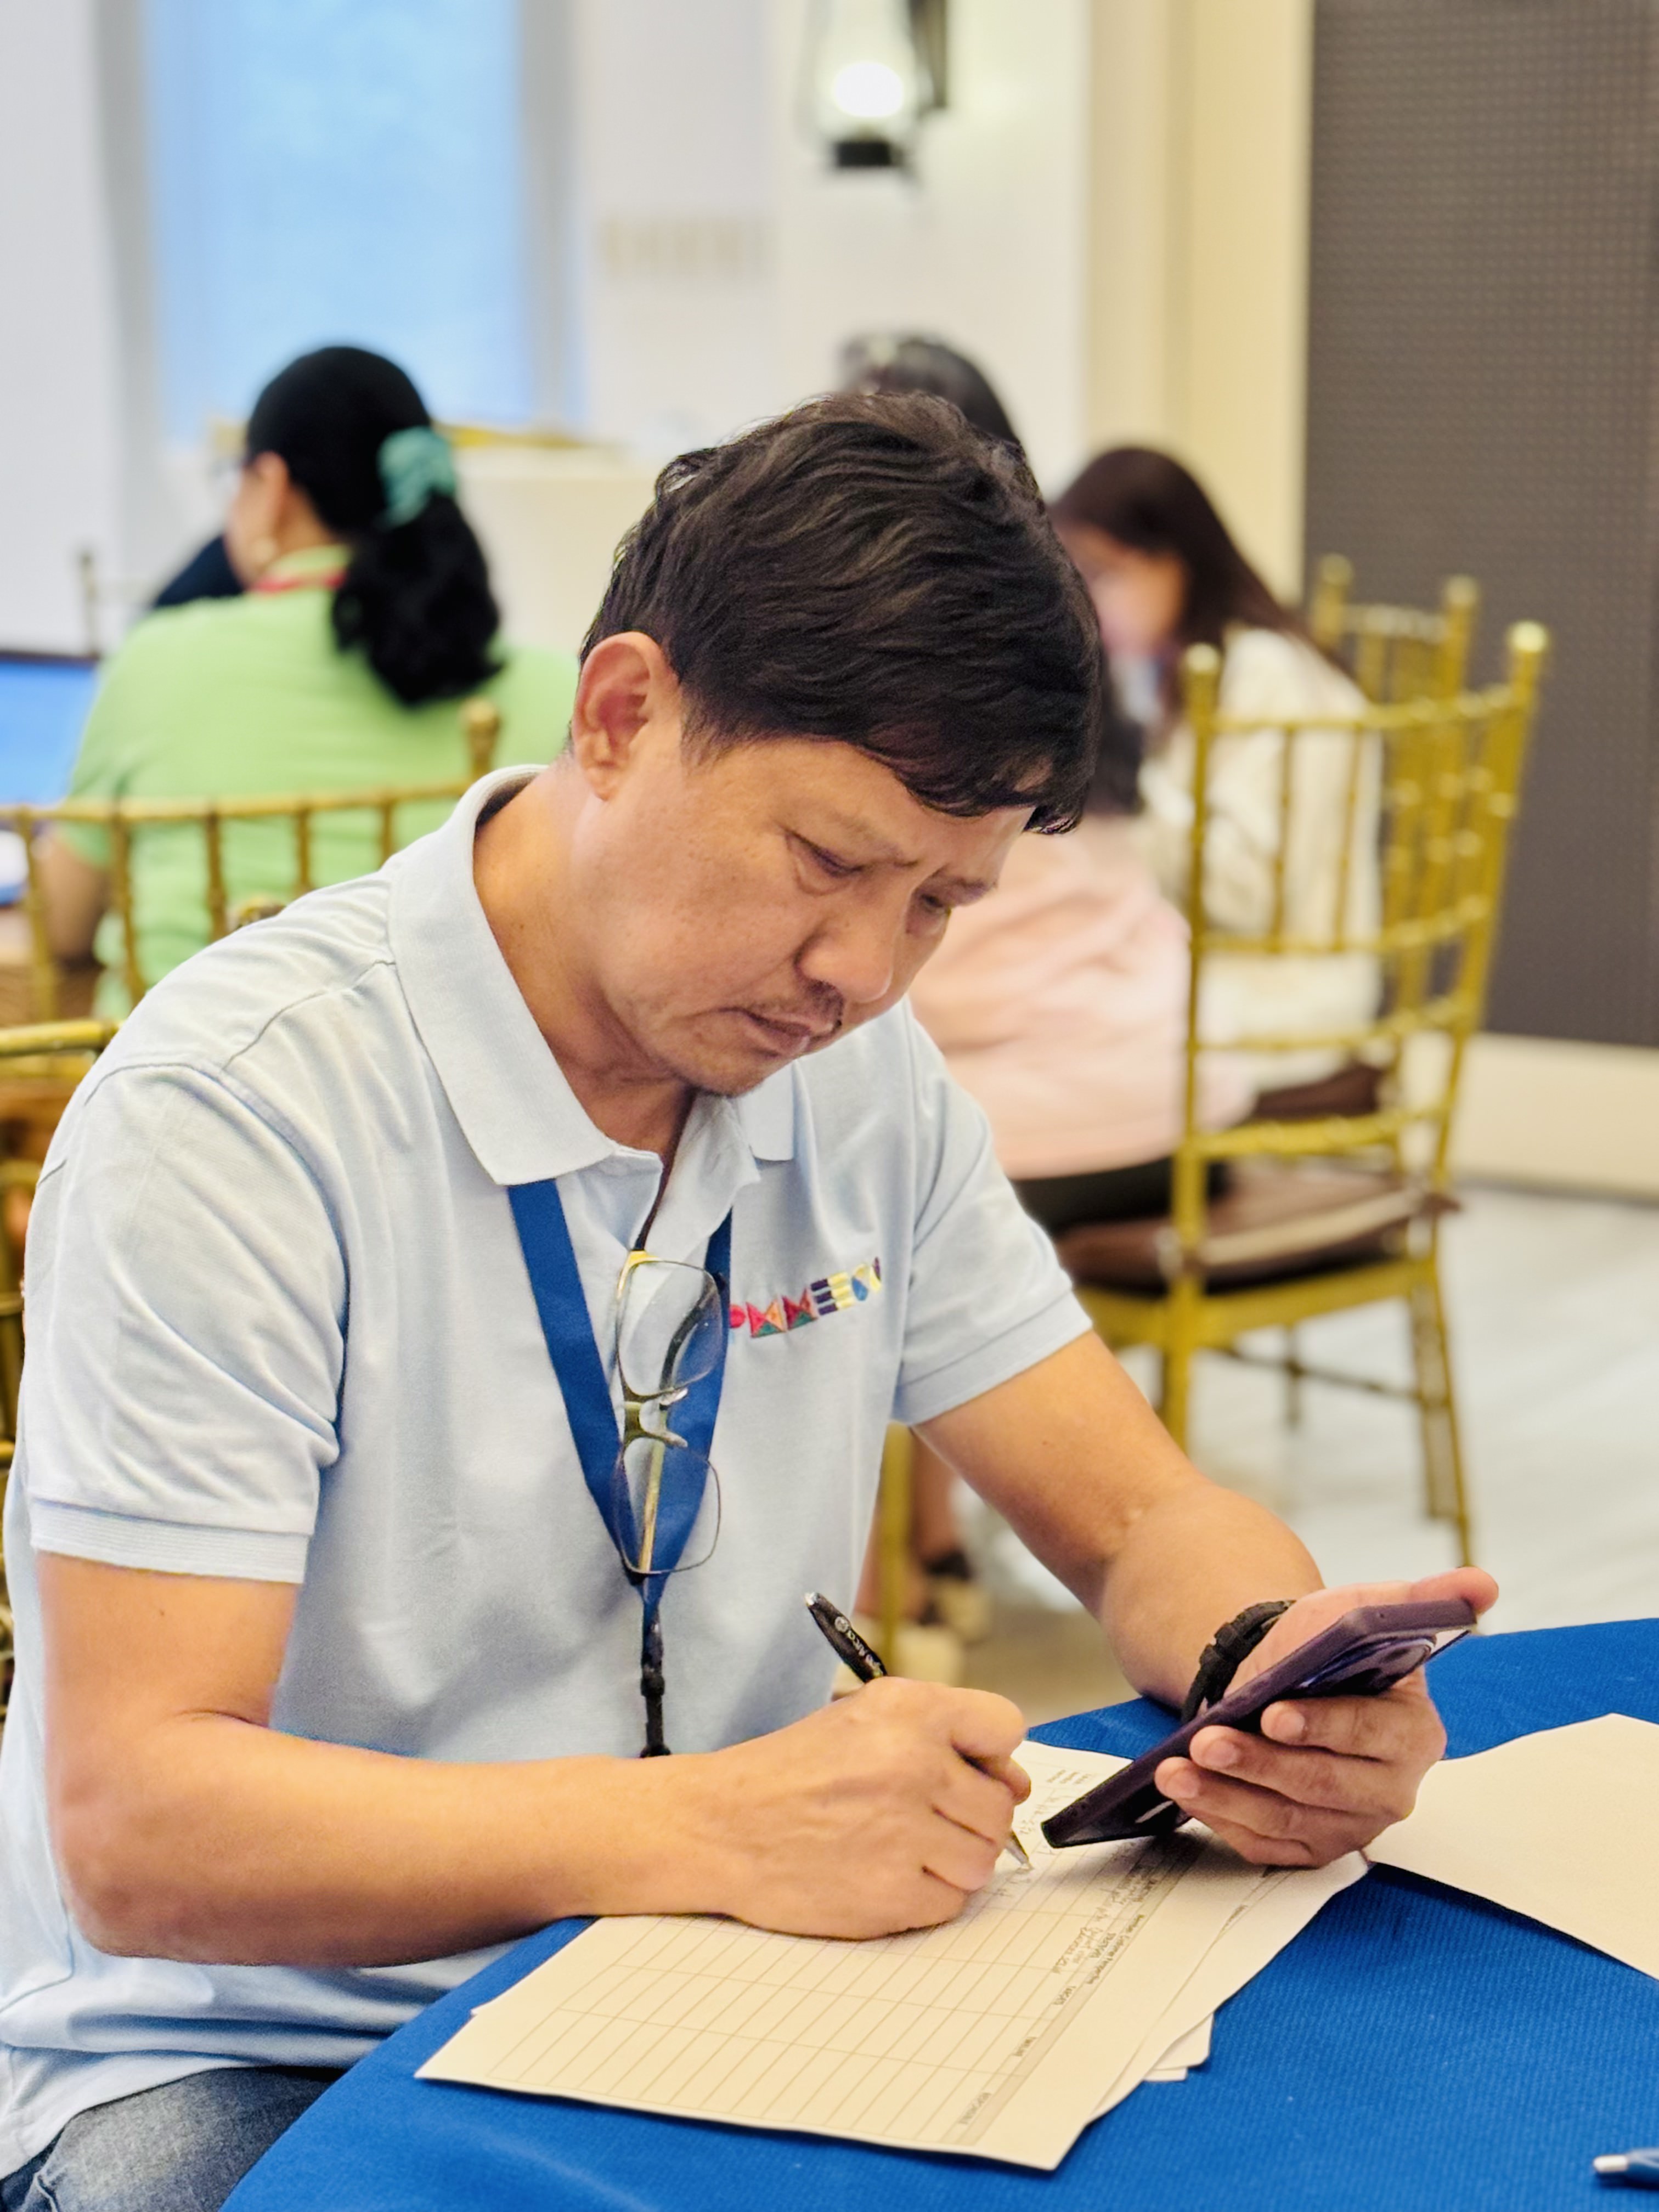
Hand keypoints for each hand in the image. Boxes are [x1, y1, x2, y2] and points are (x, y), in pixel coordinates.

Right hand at [696, 1677, 1028, 1938]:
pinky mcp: (892, 1894)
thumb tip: (1012, 1780)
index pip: (1007, 1726)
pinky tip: (883, 1874)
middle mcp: (913, 1764)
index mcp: (908, 1709)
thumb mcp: (860, 1718)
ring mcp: (904, 1833)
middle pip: (1000, 1806)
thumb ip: (939, 1735)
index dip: (991, 1754)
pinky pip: (951, 1903)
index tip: (971, 1769)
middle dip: (970, 1816)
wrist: (719, 1825)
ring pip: (983, 1859)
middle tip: (924, 1817)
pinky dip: (926, 1896)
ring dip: (952, 1860)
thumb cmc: (788, 1771)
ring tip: (900, 1847)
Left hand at [1152, 1568, 1496, 1867]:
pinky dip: (1221, 1819)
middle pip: (1322, 1784)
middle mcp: (1389, 1789)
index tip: (1273, 1713)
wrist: (1288, 1678)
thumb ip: (1424, 1598)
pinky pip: (1265, 1844)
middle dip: (1259, 1763)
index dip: (1322, 1725)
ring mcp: (1350, 1824)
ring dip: (1227, 1793)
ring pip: (1286, 1818)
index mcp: (1414, 1735)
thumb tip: (1482, 1583)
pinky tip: (1187, 1792)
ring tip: (1176, 1769)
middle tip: (1207, 1739)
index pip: (1370, 1735)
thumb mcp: (1369, 1609)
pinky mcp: (1311, 1845)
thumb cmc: (1330, 1647)